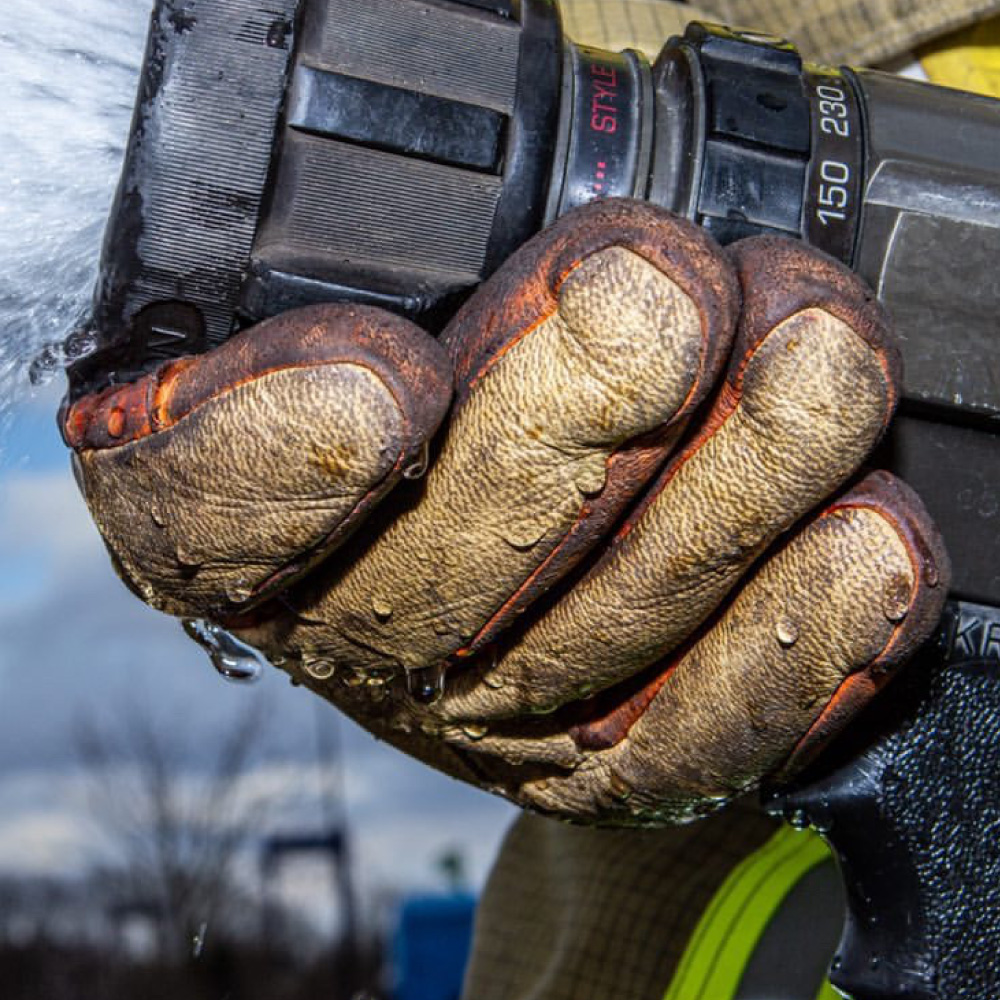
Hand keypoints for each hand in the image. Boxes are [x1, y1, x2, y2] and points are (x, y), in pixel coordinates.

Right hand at [64, 200, 948, 823]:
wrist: (430, 559)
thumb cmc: (380, 394)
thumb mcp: (319, 311)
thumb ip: (359, 279)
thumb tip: (519, 246)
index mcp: (236, 522)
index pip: (207, 509)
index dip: (292, 454)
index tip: (391, 371)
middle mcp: (354, 632)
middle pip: (466, 539)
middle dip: (588, 399)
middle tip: (671, 285)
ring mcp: (483, 711)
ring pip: (617, 616)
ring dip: (739, 483)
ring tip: (823, 365)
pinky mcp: (591, 767)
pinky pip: (695, 735)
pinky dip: (797, 640)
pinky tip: (868, 545)